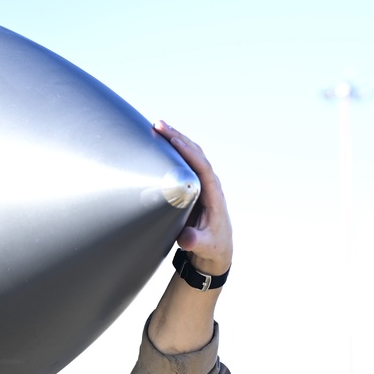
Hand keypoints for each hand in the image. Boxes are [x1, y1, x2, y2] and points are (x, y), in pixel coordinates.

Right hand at [154, 121, 231, 276]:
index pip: (202, 167)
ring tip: (157, 126)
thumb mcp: (205, 246)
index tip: (173, 141)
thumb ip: (195, 242)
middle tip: (158, 126)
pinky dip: (175, 149)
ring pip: (191, 154)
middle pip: (196, 154)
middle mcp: (210, 185)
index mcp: (214, 196)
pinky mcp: (195, 185)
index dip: (188, 153)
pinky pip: (186, 161)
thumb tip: (187, 239)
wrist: (216, 248)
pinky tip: (161, 141)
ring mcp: (203, 183)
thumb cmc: (212, 246)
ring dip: (175, 139)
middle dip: (178, 138)